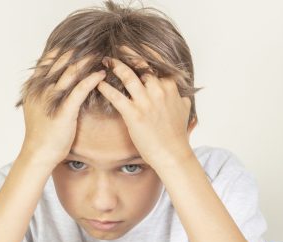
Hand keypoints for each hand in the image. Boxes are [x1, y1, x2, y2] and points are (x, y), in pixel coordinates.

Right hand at [20, 49, 105, 169]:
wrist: (38, 153)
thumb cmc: (40, 133)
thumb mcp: (35, 107)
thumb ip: (41, 92)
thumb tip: (49, 82)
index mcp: (33, 86)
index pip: (47, 60)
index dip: (62, 50)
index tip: (77, 44)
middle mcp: (41, 89)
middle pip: (60, 61)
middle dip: (77, 51)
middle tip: (93, 44)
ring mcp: (51, 99)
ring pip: (71, 72)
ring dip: (87, 61)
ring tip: (101, 54)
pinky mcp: (64, 110)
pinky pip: (80, 89)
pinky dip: (92, 79)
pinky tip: (101, 73)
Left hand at [97, 47, 193, 169]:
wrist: (172, 154)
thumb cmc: (177, 134)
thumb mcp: (184, 110)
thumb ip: (181, 98)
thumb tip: (182, 94)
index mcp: (170, 87)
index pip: (157, 62)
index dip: (144, 52)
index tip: (133, 46)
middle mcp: (159, 90)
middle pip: (141, 64)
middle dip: (126, 54)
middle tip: (114, 48)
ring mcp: (146, 102)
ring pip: (128, 76)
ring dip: (114, 66)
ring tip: (104, 61)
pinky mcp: (134, 114)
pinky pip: (116, 96)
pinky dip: (105, 88)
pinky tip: (98, 83)